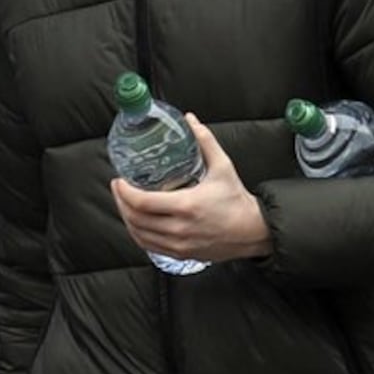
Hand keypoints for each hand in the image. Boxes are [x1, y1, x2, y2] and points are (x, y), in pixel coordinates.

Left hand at [112, 117, 273, 266]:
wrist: (254, 231)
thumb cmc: (237, 200)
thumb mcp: (222, 167)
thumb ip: (205, 141)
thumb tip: (190, 120)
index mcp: (186, 206)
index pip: (142, 202)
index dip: (124, 192)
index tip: (119, 180)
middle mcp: (180, 228)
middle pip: (135, 218)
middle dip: (120, 202)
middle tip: (119, 188)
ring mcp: (179, 244)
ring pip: (139, 234)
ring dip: (127, 218)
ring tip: (124, 203)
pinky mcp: (181, 254)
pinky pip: (150, 246)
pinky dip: (138, 234)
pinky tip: (136, 222)